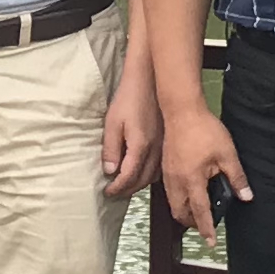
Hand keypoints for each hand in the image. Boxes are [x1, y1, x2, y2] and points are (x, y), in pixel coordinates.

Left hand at [100, 55, 160, 199]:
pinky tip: (142, 172)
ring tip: (126, 186)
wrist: (149, 80)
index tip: (107, 192)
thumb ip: (110, 148)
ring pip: (153, 176)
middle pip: (142, 180)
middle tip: (114, 192)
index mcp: (140, 146)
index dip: (117, 188)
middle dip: (127, 190)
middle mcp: (155, 150)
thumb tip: (109, 171)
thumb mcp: (113, 122)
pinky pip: (160, 167)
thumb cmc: (129, 98)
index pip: (128, 177)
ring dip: (139, 184)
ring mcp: (164, 146)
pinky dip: (150, 175)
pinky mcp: (167, 142)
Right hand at [158, 99, 247, 243]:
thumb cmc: (204, 129)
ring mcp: (168, 174)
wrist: (182, 110)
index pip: (200, 212)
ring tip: (199, 209)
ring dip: (184, 211)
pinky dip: (179, 198)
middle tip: (206, 225)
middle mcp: (176, 181)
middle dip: (192, 223)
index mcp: (192, 180)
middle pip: (180, 213)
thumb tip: (246, 196)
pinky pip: (170, 191)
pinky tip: (190, 191)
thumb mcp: (227, 154)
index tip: (211, 242)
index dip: (207, 228)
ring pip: (173, 203)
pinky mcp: (165, 167)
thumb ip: (237, 178)